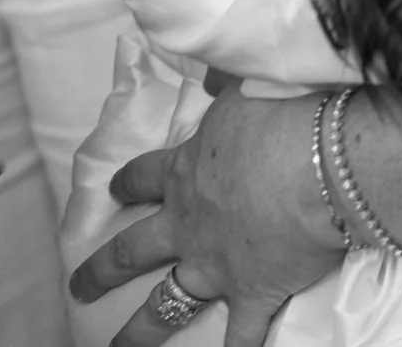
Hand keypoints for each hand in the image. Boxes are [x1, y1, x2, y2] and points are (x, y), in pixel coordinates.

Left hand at [69, 85, 344, 346]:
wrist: (322, 163)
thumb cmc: (284, 116)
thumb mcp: (246, 87)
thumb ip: (223, 88)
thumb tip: (210, 80)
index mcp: (185, 172)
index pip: (143, 176)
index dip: (127, 182)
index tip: (113, 189)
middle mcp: (188, 224)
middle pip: (133, 251)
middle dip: (102, 271)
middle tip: (79, 286)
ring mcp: (216, 265)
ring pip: (166, 305)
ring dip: (140, 332)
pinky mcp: (253, 294)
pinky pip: (239, 335)